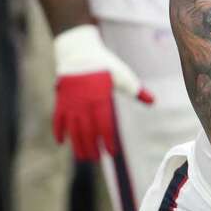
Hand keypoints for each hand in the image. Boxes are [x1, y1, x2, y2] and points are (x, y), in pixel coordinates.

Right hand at [52, 24, 153, 160]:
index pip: (104, 125)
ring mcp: (70, 103)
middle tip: (97, 159)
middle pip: (87, 131)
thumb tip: (153, 101)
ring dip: (77, 145)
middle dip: (92, 147)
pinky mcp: (60, 101)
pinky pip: (57, 120)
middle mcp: (84, 103)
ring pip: (72, 129)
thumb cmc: (105, 65)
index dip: (108, 141)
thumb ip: (137, 91)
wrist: (79, 52)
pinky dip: (58, 132)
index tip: (112, 152)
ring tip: (83, 157)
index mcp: (101, 98)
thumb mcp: (123, 76)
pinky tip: (61, 143)